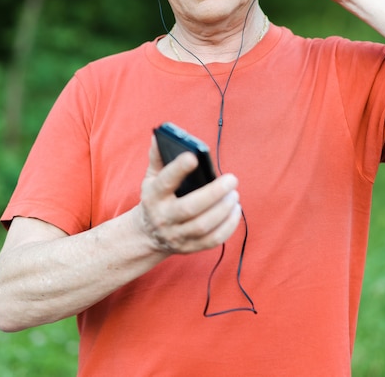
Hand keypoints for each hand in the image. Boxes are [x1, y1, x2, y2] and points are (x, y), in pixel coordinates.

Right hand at [137, 136, 241, 253]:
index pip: (165, 181)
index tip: (194, 156)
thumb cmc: (156, 197)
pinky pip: (213, 240)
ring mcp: (177, 235)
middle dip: (214, 194)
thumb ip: (157, 157)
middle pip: (190, 208)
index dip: (178, 169)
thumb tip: (159, 136)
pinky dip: (228, 226)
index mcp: (154, 196)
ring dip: (223, 209)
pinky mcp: (189, 248)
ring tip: (234, 194)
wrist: (148, 234)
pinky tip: (235, 210)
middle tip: (232, 179)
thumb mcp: (151, 178)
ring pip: (203, 226)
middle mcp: (164, 217)